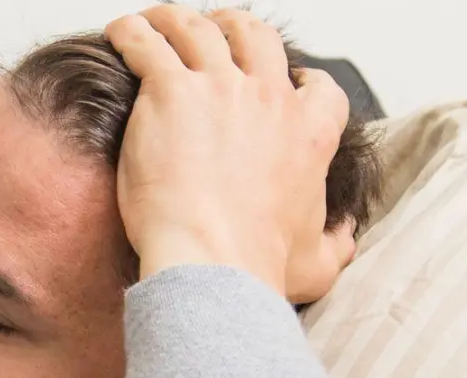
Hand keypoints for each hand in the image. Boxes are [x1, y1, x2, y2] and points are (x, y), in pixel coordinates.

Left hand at [105, 6, 356, 301]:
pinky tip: (121, 33)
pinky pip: (148, 43)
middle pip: (256, 38)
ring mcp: (219, 88)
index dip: (303, 81)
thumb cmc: (256, 264)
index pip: (319, 87)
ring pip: (198, 29)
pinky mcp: (169, 91)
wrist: (213, 262)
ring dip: (175, 19)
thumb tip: (345, 240)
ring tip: (157, 23)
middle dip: (234, 27)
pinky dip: (131, 32)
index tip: (288, 83)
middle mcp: (268, 99)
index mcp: (309, 133)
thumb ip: (336, 244)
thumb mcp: (319, 262)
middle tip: (214, 33)